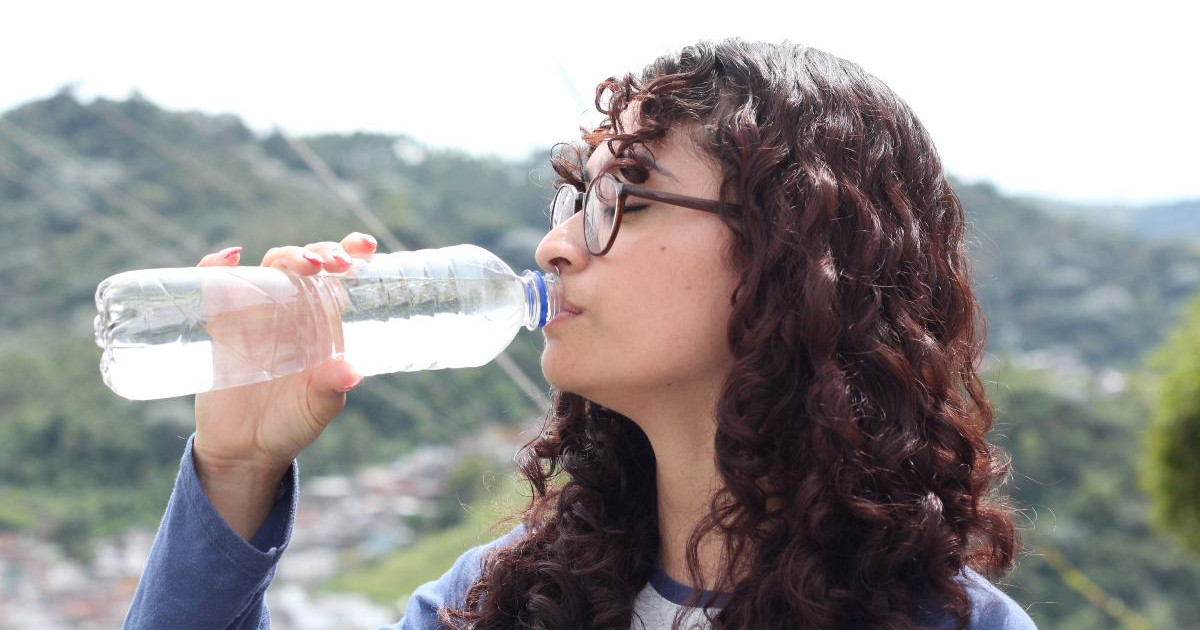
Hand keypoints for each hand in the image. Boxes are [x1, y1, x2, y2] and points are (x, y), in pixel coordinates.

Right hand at [191, 232, 377, 538]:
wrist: (244, 450)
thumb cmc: (291, 425)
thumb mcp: (317, 409)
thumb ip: (330, 388)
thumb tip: (350, 372)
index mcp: (322, 322)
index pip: (337, 276)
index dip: (350, 253)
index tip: (366, 246)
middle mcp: (291, 310)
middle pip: (304, 263)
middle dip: (319, 252)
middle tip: (331, 262)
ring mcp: (254, 314)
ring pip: (268, 268)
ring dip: (285, 257)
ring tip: (302, 265)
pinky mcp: (220, 326)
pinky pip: (215, 286)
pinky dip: (215, 266)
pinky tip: (227, 259)